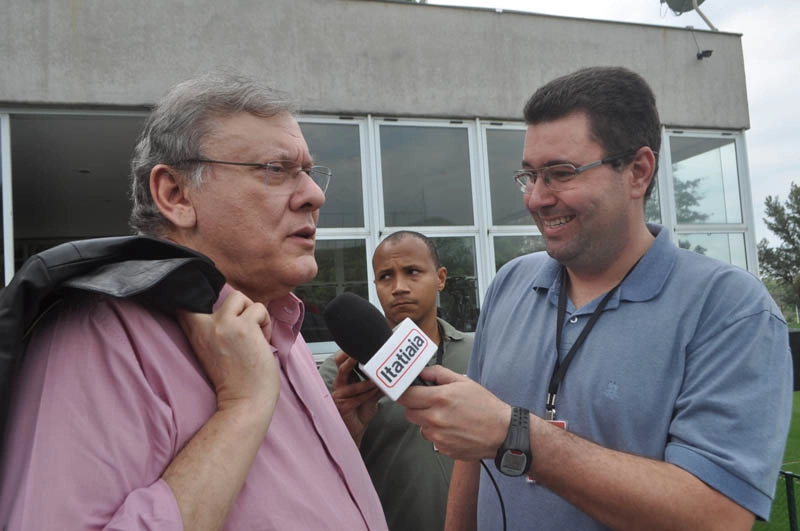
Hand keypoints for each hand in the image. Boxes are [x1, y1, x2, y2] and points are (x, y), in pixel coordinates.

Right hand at [177, 290, 278, 419]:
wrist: (243, 403)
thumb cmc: (233, 380)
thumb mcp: (211, 349)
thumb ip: (213, 328)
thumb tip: (234, 305)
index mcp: (193, 331)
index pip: (188, 299)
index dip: (204, 295)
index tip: (220, 312)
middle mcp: (204, 324)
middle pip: (225, 295)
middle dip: (240, 309)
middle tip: (245, 332)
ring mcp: (223, 324)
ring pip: (241, 297)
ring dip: (254, 315)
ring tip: (255, 338)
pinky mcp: (244, 328)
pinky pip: (260, 309)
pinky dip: (266, 323)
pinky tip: (263, 343)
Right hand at [331, 352, 382, 445]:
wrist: (355, 430)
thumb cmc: (360, 411)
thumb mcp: (370, 394)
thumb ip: (376, 383)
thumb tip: (390, 372)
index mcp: (344, 379)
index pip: (341, 360)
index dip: (349, 352)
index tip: (362, 346)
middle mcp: (338, 385)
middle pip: (341, 366)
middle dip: (352, 359)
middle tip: (366, 355)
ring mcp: (338, 396)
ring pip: (352, 383)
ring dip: (367, 382)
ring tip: (379, 379)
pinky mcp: (341, 407)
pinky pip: (356, 398)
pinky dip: (367, 394)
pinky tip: (375, 392)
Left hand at [397, 365, 510, 460]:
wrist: (502, 432)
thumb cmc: (485, 406)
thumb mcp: (463, 382)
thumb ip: (439, 374)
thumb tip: (422, 372)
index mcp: (439, 399)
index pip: (406, 396)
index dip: (404, 392)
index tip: (405, 391)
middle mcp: (436, 419)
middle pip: (409, 413)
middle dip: (416, 406)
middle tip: (430, 402)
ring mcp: (439, 437)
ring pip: (420, 427)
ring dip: (428, 421)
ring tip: (447, 417)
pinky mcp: (443, 449)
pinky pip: (432, 440)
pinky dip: (438, 434)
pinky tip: (453, 428)